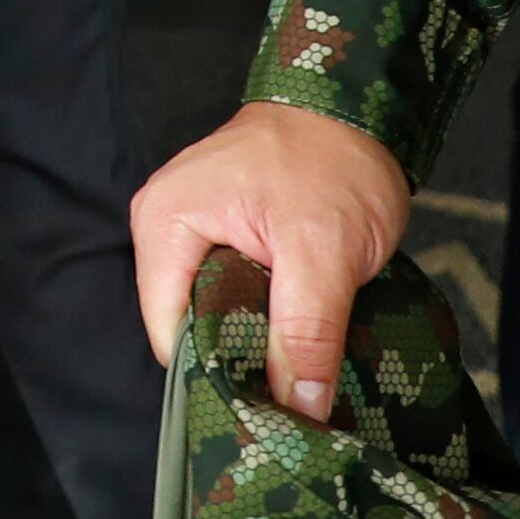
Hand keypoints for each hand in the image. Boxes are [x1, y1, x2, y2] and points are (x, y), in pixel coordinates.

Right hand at [128, 102, 410, 424]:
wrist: (354, 106)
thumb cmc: (332, 160)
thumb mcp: (323, 252)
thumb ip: (307, 333)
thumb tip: (300, 410)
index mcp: (165, 224)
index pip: (170, 334)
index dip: (218, 377)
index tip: (270, 412)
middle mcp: (165, 228)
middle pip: (189, 329)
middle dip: (240, 366)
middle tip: (296, 397)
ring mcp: (192, 231)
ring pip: (215, 317)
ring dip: (257, 345)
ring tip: (303, 369)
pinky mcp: (222, 236)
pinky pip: (231, 297)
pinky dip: (265, 321)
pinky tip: (299, 337)